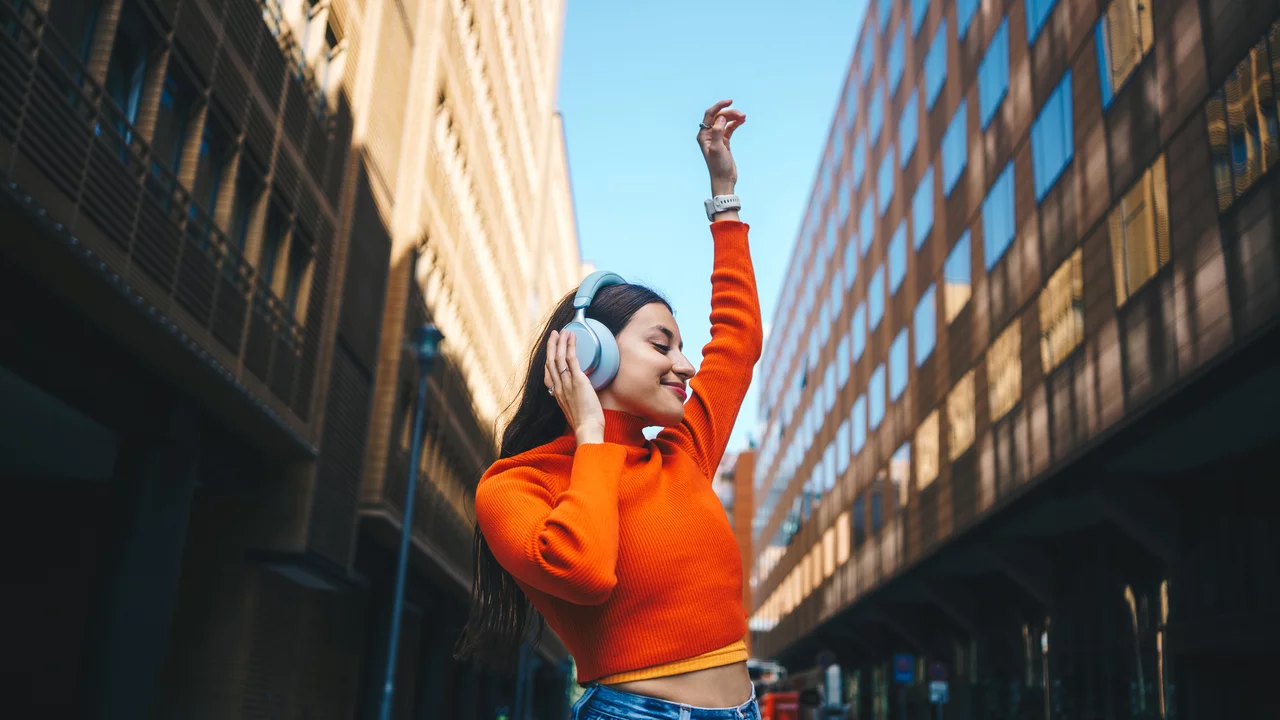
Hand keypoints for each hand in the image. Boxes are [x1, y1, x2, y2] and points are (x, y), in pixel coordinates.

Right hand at [544, 330, 605, 444]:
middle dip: (552, 346)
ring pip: (559, 358)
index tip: (551, 352)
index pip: (548, 374)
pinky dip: (571, 346)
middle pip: (550, 362)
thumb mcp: (574, 411)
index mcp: (557, 394)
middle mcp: (559, 387)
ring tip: (563, 332)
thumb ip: (574, 401)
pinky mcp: (577, 380)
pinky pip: (571, 359)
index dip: (549, 360)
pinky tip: (572, 337)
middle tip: (555, 334)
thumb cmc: (585, 424)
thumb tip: (580, 395)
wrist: (587, 429)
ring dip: (560, 342)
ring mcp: (567, 383)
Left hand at [697, 99, 745, 195]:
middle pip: (719, 117)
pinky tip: (742, 121)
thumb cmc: (718, 166)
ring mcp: (717, 138)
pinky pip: (729, 128)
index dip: (719, 106)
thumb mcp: (717, 148)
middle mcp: (708, 135)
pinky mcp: (724, 142)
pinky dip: (735, 124)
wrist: (724, 179)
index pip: (710, 115)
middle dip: (730, 113)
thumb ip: (717, 132)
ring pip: (725, 122)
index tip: (730, 101)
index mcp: (703, 135)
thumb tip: (720, 118)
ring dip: (734, 118)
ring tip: (744, 118)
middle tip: (742, 115)